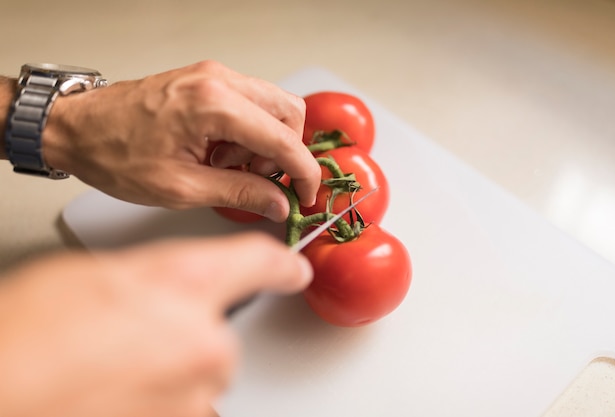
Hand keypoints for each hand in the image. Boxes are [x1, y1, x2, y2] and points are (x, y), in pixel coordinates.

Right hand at [0, 232, 312, 416]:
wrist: (3, 389)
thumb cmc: (23, 335)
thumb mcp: (92, 277)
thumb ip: (149, 280)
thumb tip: (161, 292)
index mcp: (183, 283)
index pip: (256, 262)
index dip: (278, 265)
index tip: (294, 270)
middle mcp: (203, 340)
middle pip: (220, 337)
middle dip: (185, 336)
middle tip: (128, 338)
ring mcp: (196, 394)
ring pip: (200, 379)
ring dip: (169, 375)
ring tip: (110, 370)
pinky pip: (185, 408)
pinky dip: (161, 400)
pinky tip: (115, 392)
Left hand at [43, 61, 320, 220]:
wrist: (76, 128)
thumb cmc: (114, 153)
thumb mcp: (181, 188)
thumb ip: (240, 194)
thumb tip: (278, 203)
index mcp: (213, 105)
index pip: (283, 138)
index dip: (303, 172)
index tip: (306, 194)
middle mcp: (218, 81)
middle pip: (288, 112)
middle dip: (285, 153)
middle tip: (260, 181)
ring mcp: (213, 76)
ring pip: (272, 107)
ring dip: (265, 143)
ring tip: (227, 167)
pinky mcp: (207, 81)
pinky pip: (249, 104)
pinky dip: (248, 132)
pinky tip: (220, 153)